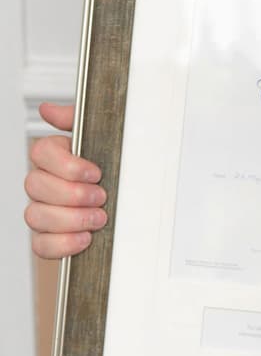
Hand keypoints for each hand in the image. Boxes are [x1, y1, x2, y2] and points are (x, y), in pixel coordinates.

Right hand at [24, 103, 106, 258]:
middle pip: (35, 186)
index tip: (95, 172)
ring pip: (35, 216)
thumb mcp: (102, 139)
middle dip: (72, 194)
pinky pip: (42, 245)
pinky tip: (85, 238)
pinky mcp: (50, 239)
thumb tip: (49, 111)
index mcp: (53, 158)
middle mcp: (43, 185)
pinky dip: (63, 244)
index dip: (67, 165)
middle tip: (100, 197)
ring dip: (71, 219)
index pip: (40, 153)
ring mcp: (44, 212)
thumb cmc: (112, 171)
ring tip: (98, 218)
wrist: (130, 204)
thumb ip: (76, 121)